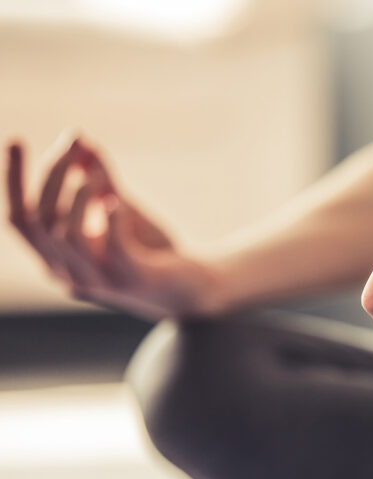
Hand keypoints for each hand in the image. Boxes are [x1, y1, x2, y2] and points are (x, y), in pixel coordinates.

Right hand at [6, 136, 218, 319]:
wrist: (198, 288)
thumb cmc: (154, 251)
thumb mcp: (122, 210)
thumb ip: (100, 180)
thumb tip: (80, 139)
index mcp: (58, 259)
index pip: (20, 220)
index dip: (13, 181)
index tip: (17, 139)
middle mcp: (69, 275)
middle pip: (39, 221)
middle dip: (53, 175)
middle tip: (75, 143)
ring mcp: (99, 282)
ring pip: (66, 235)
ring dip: (79, 194)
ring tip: (100, 173)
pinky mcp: (131, 280)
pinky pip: (111, 247)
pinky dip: (112, 218)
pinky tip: (119, 201)